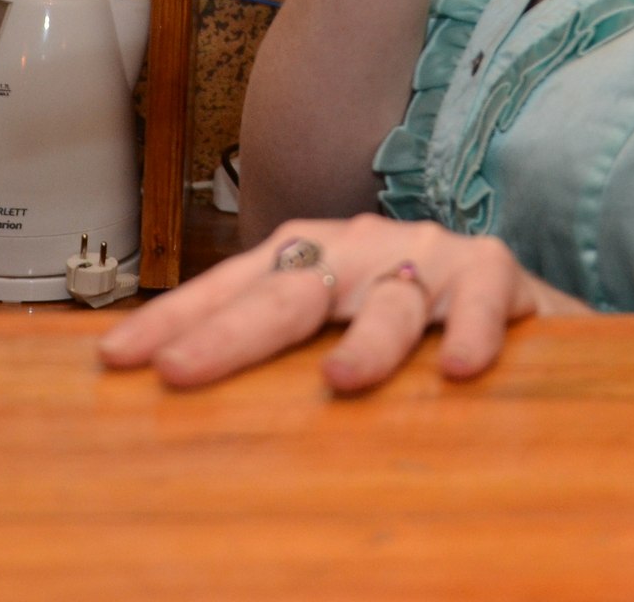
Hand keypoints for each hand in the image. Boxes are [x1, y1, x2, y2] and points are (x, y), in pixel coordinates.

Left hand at [96, 215, 578, 391]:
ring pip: (390, 298)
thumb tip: (177, 386)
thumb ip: (280, 349)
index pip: (233, 288)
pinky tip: (461, 369)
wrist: (516, 304)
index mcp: (313, 260)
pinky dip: (472, 331)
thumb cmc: (411, 320)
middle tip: (181, 369)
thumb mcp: (338, 326)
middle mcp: (360, 249)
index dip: (176, 320)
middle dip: (230, 332)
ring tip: (341, 382)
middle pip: (289, 291)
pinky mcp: (494, 271)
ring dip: (367, 340)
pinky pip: (481, 301)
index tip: (117, 358)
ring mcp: (426, 255)